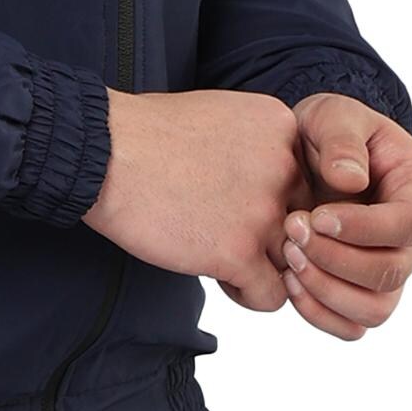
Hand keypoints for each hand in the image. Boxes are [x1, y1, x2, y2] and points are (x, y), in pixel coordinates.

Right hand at [82, 86, 303, 307]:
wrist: (104, 151)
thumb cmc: (145, 132)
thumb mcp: (221, 114)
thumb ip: (256, 144)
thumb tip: (267, 179)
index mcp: (282, 129)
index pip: (307, 181)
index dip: (280, 200)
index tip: (241, 203)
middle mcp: (284, 168)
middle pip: (305, 223)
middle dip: (273, 234)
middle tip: (231, 233)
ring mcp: (264, 212)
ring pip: (294, 262)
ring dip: (262, 266)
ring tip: (223, 257)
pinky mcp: (238, 252)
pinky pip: (271, 296)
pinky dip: (249, 294)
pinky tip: (220, 277)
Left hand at [276, 96, 411, 338]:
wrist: (308, 154)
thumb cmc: (330, 132)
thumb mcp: (334, 115)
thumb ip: (342, 140)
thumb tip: (352, 180)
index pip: (410, 224)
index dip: (365, 229)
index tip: (317, 216)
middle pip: (392, 273)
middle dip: (336, 259)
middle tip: (292, 230)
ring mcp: (390, 269)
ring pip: (375, 309)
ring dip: (326, 290)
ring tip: (288, 258)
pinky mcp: (360, 292)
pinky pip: (351, 325)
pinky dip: (318, 313)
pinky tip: (289, 282)